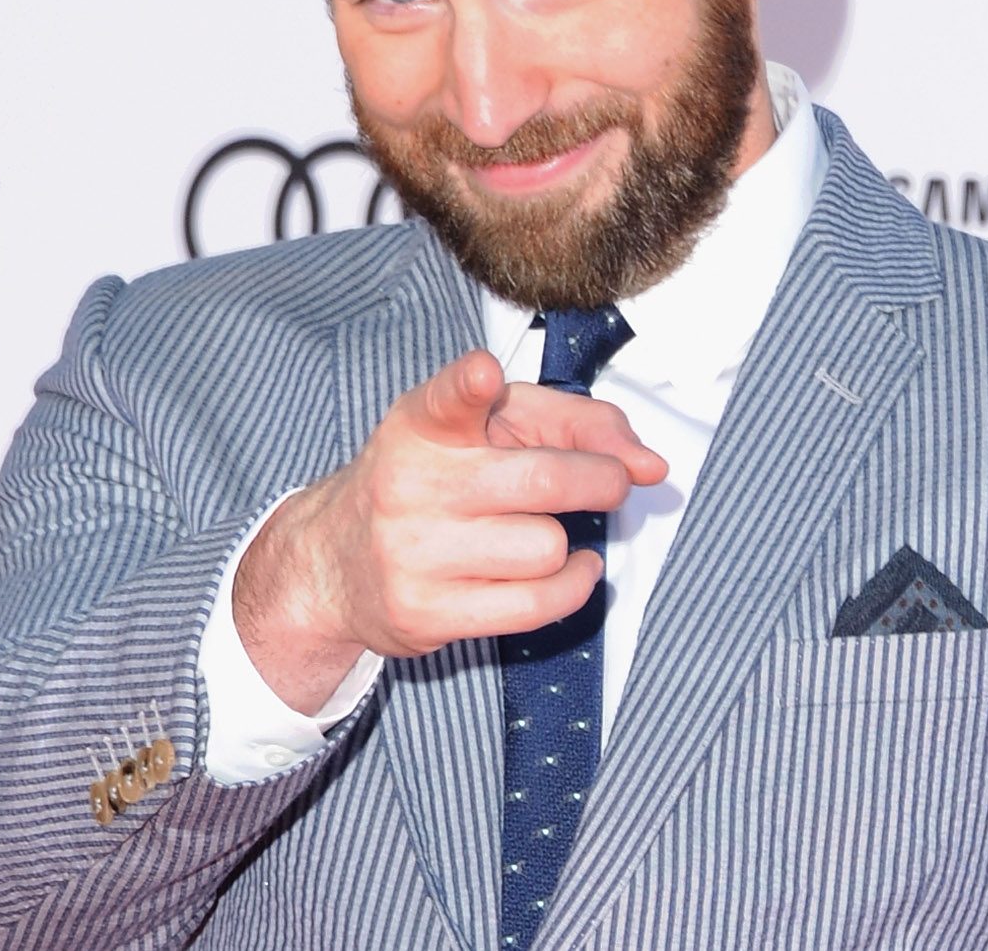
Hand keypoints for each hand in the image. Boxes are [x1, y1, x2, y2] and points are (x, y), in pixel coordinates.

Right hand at [231, 349, 666, 711]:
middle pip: (543, 480)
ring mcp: (415, 553)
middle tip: (613, 481)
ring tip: (552, 534)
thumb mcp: (492, 427)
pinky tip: (568, 570)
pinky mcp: (426, 613)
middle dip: (600, 480)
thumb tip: (650, 465)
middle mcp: (412, 484)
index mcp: (423, 425)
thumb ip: (576, 423)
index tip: (485, 374)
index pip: (446, 398)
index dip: (470, 385)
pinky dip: (572, 587)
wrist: (337, 561)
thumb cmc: (437, 481)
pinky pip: (536, 605)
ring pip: (547, 548)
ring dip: (570, 543)